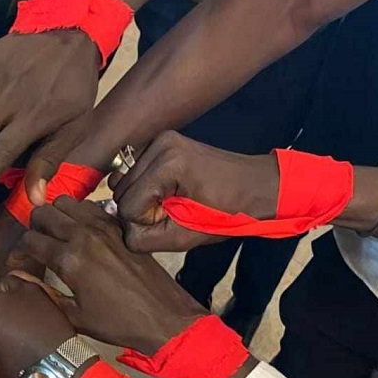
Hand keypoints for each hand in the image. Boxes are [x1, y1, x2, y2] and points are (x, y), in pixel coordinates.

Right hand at [9, 196, 205, 353]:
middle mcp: (84, 236)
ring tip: (56, 234)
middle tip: (36, 244)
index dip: (19, 252)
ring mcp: (103, 227)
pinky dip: (79, 213)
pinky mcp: (118, 225)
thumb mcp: (75, 316)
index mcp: (69, 260)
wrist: (163, 316)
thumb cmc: (119, 323)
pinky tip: (80, 231)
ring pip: (65, 202)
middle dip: (33, 227)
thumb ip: (43, 293)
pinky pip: (89, 205)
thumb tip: (17, 277)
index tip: (20, 262)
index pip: (29, 240)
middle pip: (43, 213)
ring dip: (55, 215)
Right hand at [111, 131, 278, 252]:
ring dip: (140, 197)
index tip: (173, 219)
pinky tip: (167, 189)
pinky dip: (144, 184)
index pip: (127, 205)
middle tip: (172, 211)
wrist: (256, 185)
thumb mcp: (185, 236)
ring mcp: (159, 139)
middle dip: (141, 208)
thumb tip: (121, 230)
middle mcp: (159, 145)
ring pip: (122, 180)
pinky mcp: (161, 140)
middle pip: (120, 190)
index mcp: (169, 165)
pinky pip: (133, 169)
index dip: (146, 221)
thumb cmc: (228, 212)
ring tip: (170, 200)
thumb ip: (145, 238)